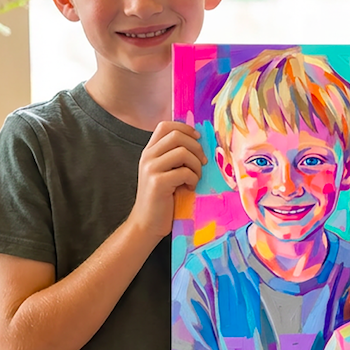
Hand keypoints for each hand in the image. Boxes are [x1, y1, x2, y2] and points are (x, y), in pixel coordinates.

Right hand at [129, 121, 205, 240]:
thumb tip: (198, 141)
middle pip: (177, 136)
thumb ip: (175, 157)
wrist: (147, 223)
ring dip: (196, 165)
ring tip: (195, 178)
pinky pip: (185, 172)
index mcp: (149, 151)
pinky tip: (190, 188)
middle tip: (202, 163)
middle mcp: (147, 156)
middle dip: (196, 147)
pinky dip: (193, 179)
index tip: (198, 139)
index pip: (165, 126)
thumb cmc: (162, 199)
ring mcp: (150, 169)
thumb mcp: (166, 172)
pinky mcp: (158, 182)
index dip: (185, 128)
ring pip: (182, 152)